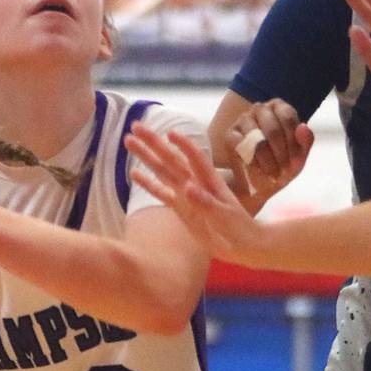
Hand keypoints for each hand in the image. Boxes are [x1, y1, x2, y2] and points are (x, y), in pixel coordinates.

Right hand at [125, 126, 266, 260]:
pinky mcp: (179, 207)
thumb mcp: (225, 217)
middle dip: (154, 143)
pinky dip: (148, 184)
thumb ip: (206, 203)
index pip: (196, 159)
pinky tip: (133, 173)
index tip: (170, 133)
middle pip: (172, 159)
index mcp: (209, 182)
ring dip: (147, 157)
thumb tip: (187, 187)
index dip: (184, 146)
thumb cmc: (238, 228)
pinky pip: (161, 193)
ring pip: (162, 171)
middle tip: (135, 126)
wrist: (241, 244)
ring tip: (129, 141)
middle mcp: (195, 183)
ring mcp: (185, 194)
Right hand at [221, 99, 313, 200]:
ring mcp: (244, 119)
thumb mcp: (299, 155)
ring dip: (267, 162)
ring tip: (272, 174)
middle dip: (280, 156)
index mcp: (280, 107)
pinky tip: (258, 170)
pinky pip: (242, 147)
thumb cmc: (283, 164)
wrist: (260, 182)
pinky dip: (253, 163)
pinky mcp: (231, 134)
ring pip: (257, 141)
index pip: (288, 118)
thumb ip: (306, 141)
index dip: (293, 144)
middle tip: (283, 172)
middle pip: (273, 130)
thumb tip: (303, 127)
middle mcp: (260, 108)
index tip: (294, 162)